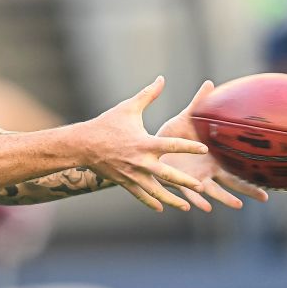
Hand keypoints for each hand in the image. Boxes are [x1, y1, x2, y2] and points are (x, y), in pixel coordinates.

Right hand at [80, 76, 209, 212]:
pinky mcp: (124, 181)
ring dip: (171, 199)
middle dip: (184, 182)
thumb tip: (161, 79)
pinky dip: (151, 202)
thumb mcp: (128, 108)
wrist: (83, 144)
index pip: (171, 145)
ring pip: (155, 190)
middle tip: (201, 186)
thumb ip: (148, 95)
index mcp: (144, 142)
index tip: (203, 148)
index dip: (188, 146)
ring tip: (186, 207)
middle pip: (167, 175)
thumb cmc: (107, 124)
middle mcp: (140, 161)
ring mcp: (132, 174)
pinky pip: (140, 194)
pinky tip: (161, 208)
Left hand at [158, 80, 269, 211]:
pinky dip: (198, 200)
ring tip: (238, 205)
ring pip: (214, 191)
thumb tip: (210, 83)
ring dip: (225, 198)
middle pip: (232, 182)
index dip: (253, 169)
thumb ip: (199, 103)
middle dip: (248, 189)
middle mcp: (208, 170)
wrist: (149, 149)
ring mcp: (195, 178)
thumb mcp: (187, 118)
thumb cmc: (171, 136)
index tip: (270, 174)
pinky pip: (190, 193)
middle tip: (265, 197)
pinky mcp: (179, 183)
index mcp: (214, 157)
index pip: (238, 164)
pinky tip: (206, 207)